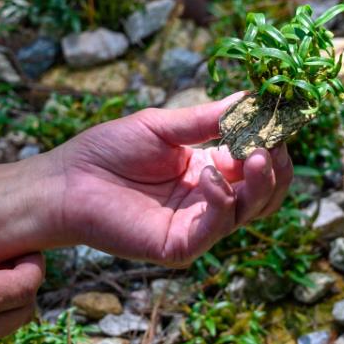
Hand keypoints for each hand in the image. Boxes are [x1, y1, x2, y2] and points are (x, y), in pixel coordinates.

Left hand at [46, 93, 293, 266]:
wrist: (65, 183)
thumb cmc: (107, 151)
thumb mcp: (163, 126)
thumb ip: (208, 119)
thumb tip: (252, 98)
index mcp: (209, 169)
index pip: (256, 161)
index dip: (272, 142)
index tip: (279, 118)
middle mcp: (210, 199)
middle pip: (265, 191)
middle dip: (277, 166)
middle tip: (275, 142)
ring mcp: (199, 224)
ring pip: (251, 210)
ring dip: (261, 181)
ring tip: (256, 155)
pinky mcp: (182, 245)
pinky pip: (219, 226)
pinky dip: (224, 200)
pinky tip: (210, 177)